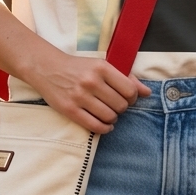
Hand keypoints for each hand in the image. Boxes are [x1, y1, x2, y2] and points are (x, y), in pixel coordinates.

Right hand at [26, 47, 150, 134]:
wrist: (47, 68)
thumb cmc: (78, 67)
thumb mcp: (102, 66)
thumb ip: (126, 78)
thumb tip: (147, 92)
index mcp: (101, 68)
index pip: (130, 90)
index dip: (132, 98)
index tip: (127, 98)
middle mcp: (91, 82)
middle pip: (121, 105)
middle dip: (122, 108)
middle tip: (115, 105)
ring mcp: (80, 97)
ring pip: (110, 117)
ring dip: (113, 118)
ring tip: (108, 114)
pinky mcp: (70, 110)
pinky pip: (95, 126)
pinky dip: (104, 128)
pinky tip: (105, 124)